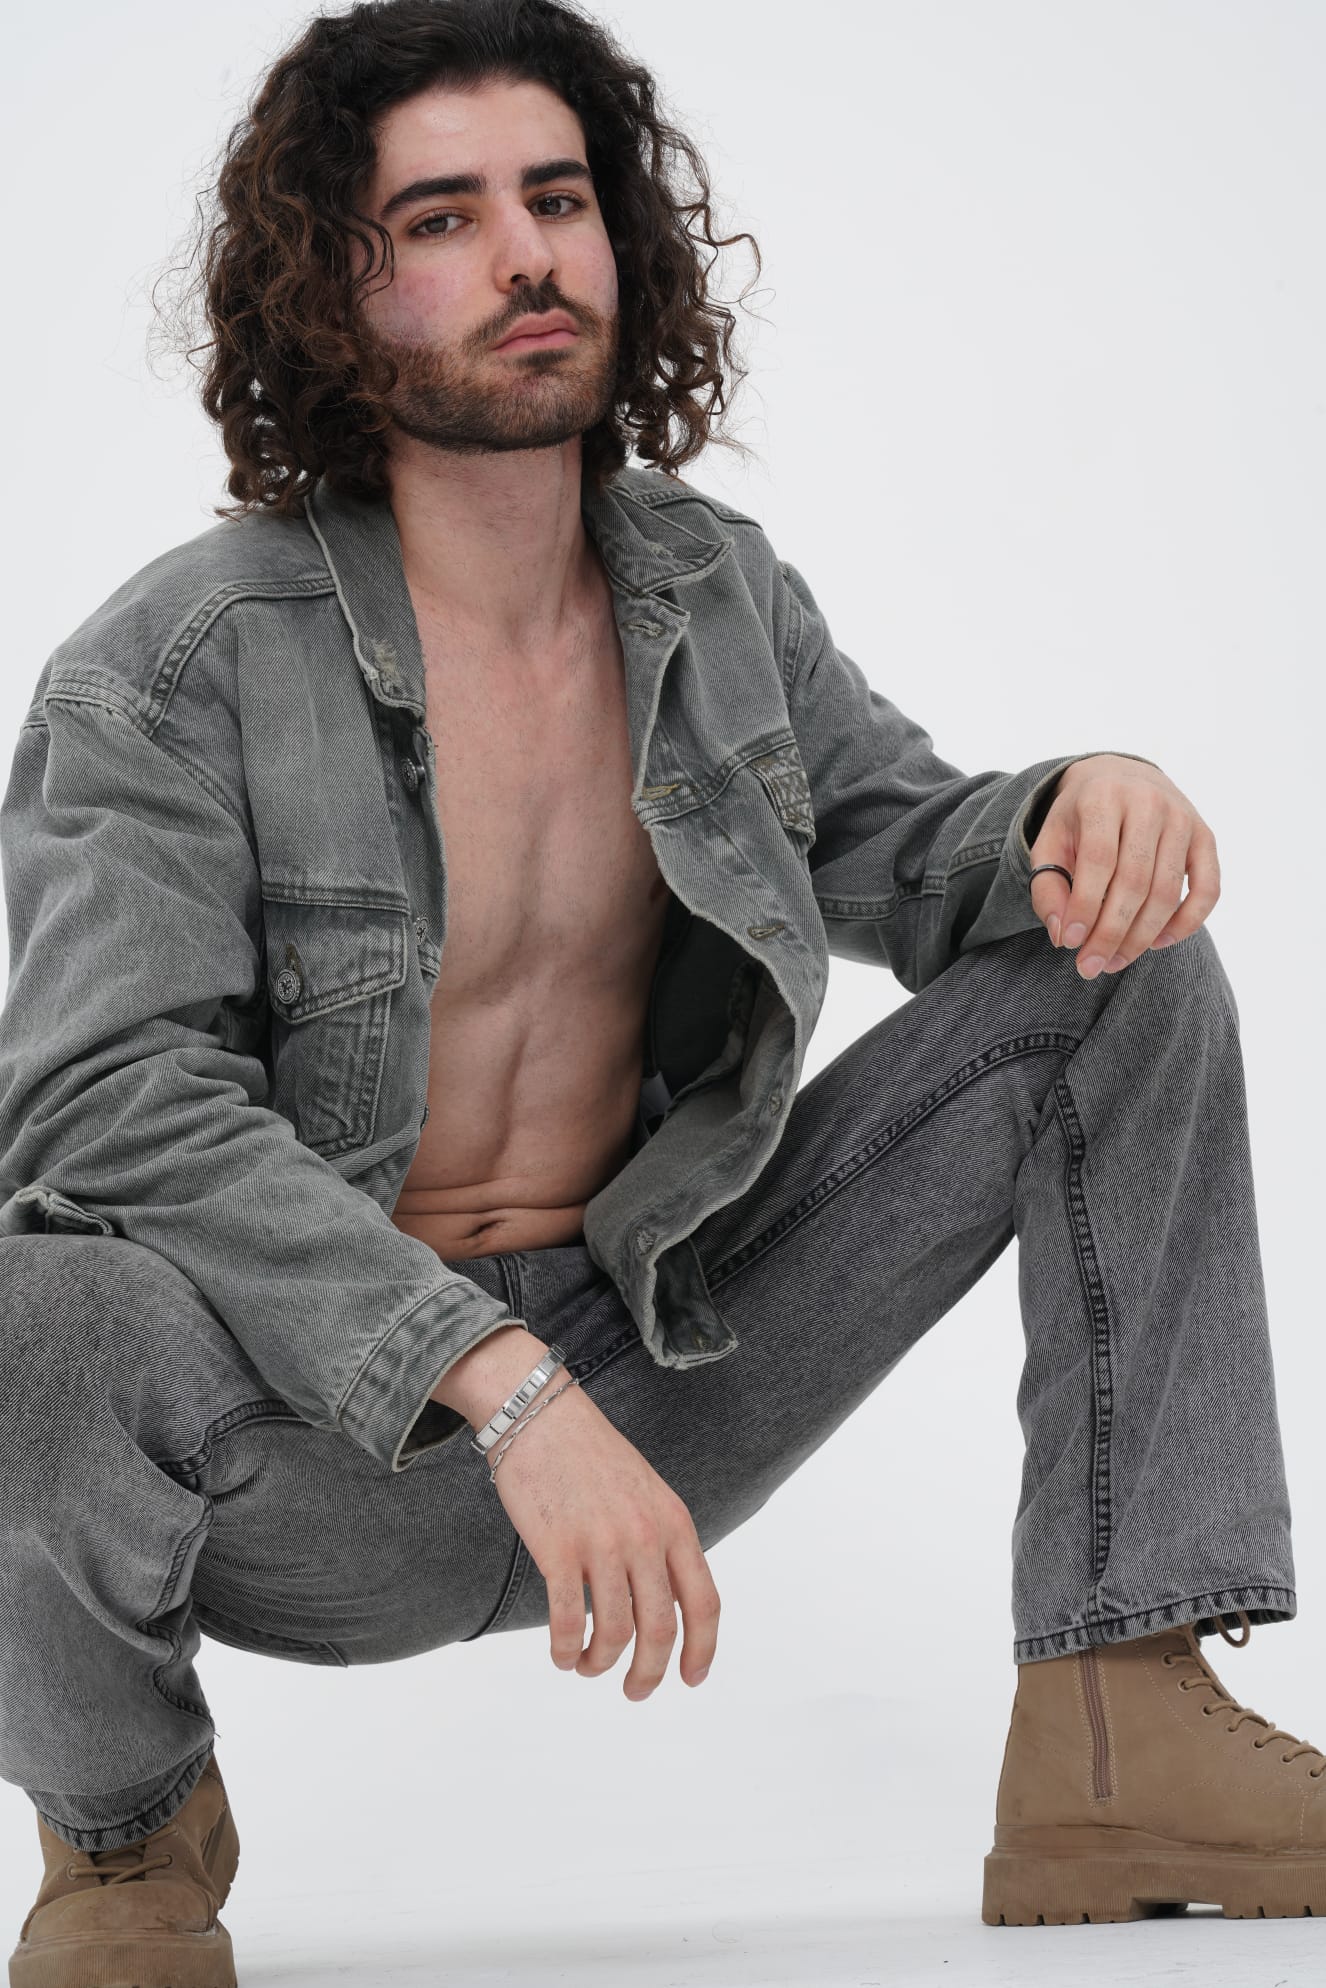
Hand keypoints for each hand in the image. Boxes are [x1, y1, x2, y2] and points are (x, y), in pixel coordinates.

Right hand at [488, 1380, 719, 1699]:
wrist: (541, 1413)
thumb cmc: (591, 1456)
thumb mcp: (647, 1492)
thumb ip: (662, 1541)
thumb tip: (666, 1603)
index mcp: (675, 1523)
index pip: (705, 1603)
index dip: (702, 1650)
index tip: (691, 1679)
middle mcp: (645, 1536)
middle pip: (661, 1629)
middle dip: (650, 1673)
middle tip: (635, 1691)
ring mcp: (602, 1543)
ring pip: (613, 1632)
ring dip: (601, 1663)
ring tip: (587, 1668)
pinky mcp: (557, 1547)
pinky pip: (566, 1620)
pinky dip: (566, 1649)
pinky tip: (561, 1654)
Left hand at [1028, 754, 1220, 977]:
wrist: (1119, 777)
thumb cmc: (1080, 820)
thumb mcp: (1050, 842)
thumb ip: (1047, 886)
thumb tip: (1064, 935)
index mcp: (1104, 797)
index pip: (1099, 861)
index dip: (1085, 906)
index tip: (1070, 944)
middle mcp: (1149, 803)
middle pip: (1135, 882)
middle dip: (1111, 932)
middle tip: (1091, 966)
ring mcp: (1183, 818)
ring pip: (1168, 891)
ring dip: (1142, 936)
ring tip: (1114, 961)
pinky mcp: (1206, 836)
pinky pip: (1208, 889)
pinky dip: (1187, 922)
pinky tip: (1157, 943)